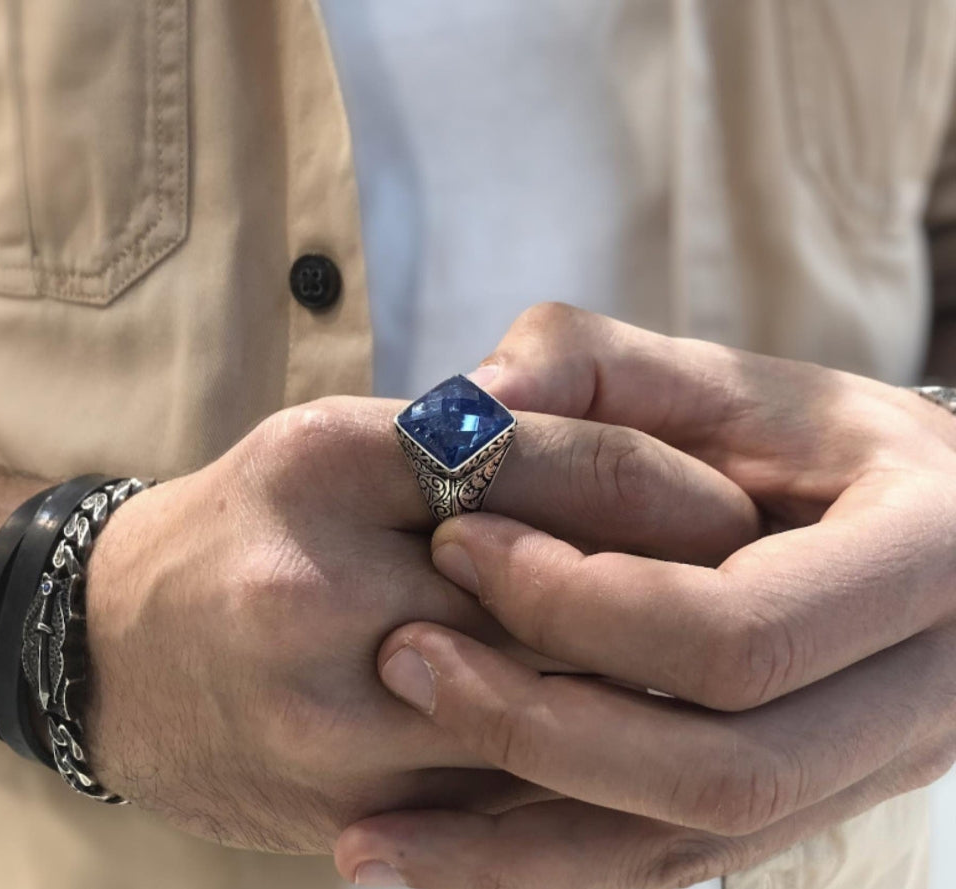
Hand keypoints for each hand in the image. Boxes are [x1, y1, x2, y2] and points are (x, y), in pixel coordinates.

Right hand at [80, 391, 756, 852]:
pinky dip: (579, 773)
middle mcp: (318, 591)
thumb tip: (636, 477)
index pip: (544, 466)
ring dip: (643, 696)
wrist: (112, 651)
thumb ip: (475, 446)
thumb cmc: (247, 525)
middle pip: (560, 603)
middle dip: (676, 600)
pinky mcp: (339, 809)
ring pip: (549, 718)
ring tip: (711, 674)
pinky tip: (629, 747)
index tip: (734, 505)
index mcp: (326, 464)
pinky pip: (503, 803)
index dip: (662, 488)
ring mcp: (326, 719)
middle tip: (765, 592)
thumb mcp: (342, 444)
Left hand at [335, 305, 955, 887]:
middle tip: (402, 659)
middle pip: (721, 770)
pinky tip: (436, 867)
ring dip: (520, 852)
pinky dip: (548, 870)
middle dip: (540, 725)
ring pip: (692, 850)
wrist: (911, 524)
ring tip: (369, 842)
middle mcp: (920, 694)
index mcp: (923, 559)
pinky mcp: (801, 810)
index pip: (737, 631)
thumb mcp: (719, 379)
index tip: (457, 542)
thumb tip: (466, 408)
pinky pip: (673, 868)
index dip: (581, 601)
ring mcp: (867, 771)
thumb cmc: (804, 438)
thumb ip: (594, 368)